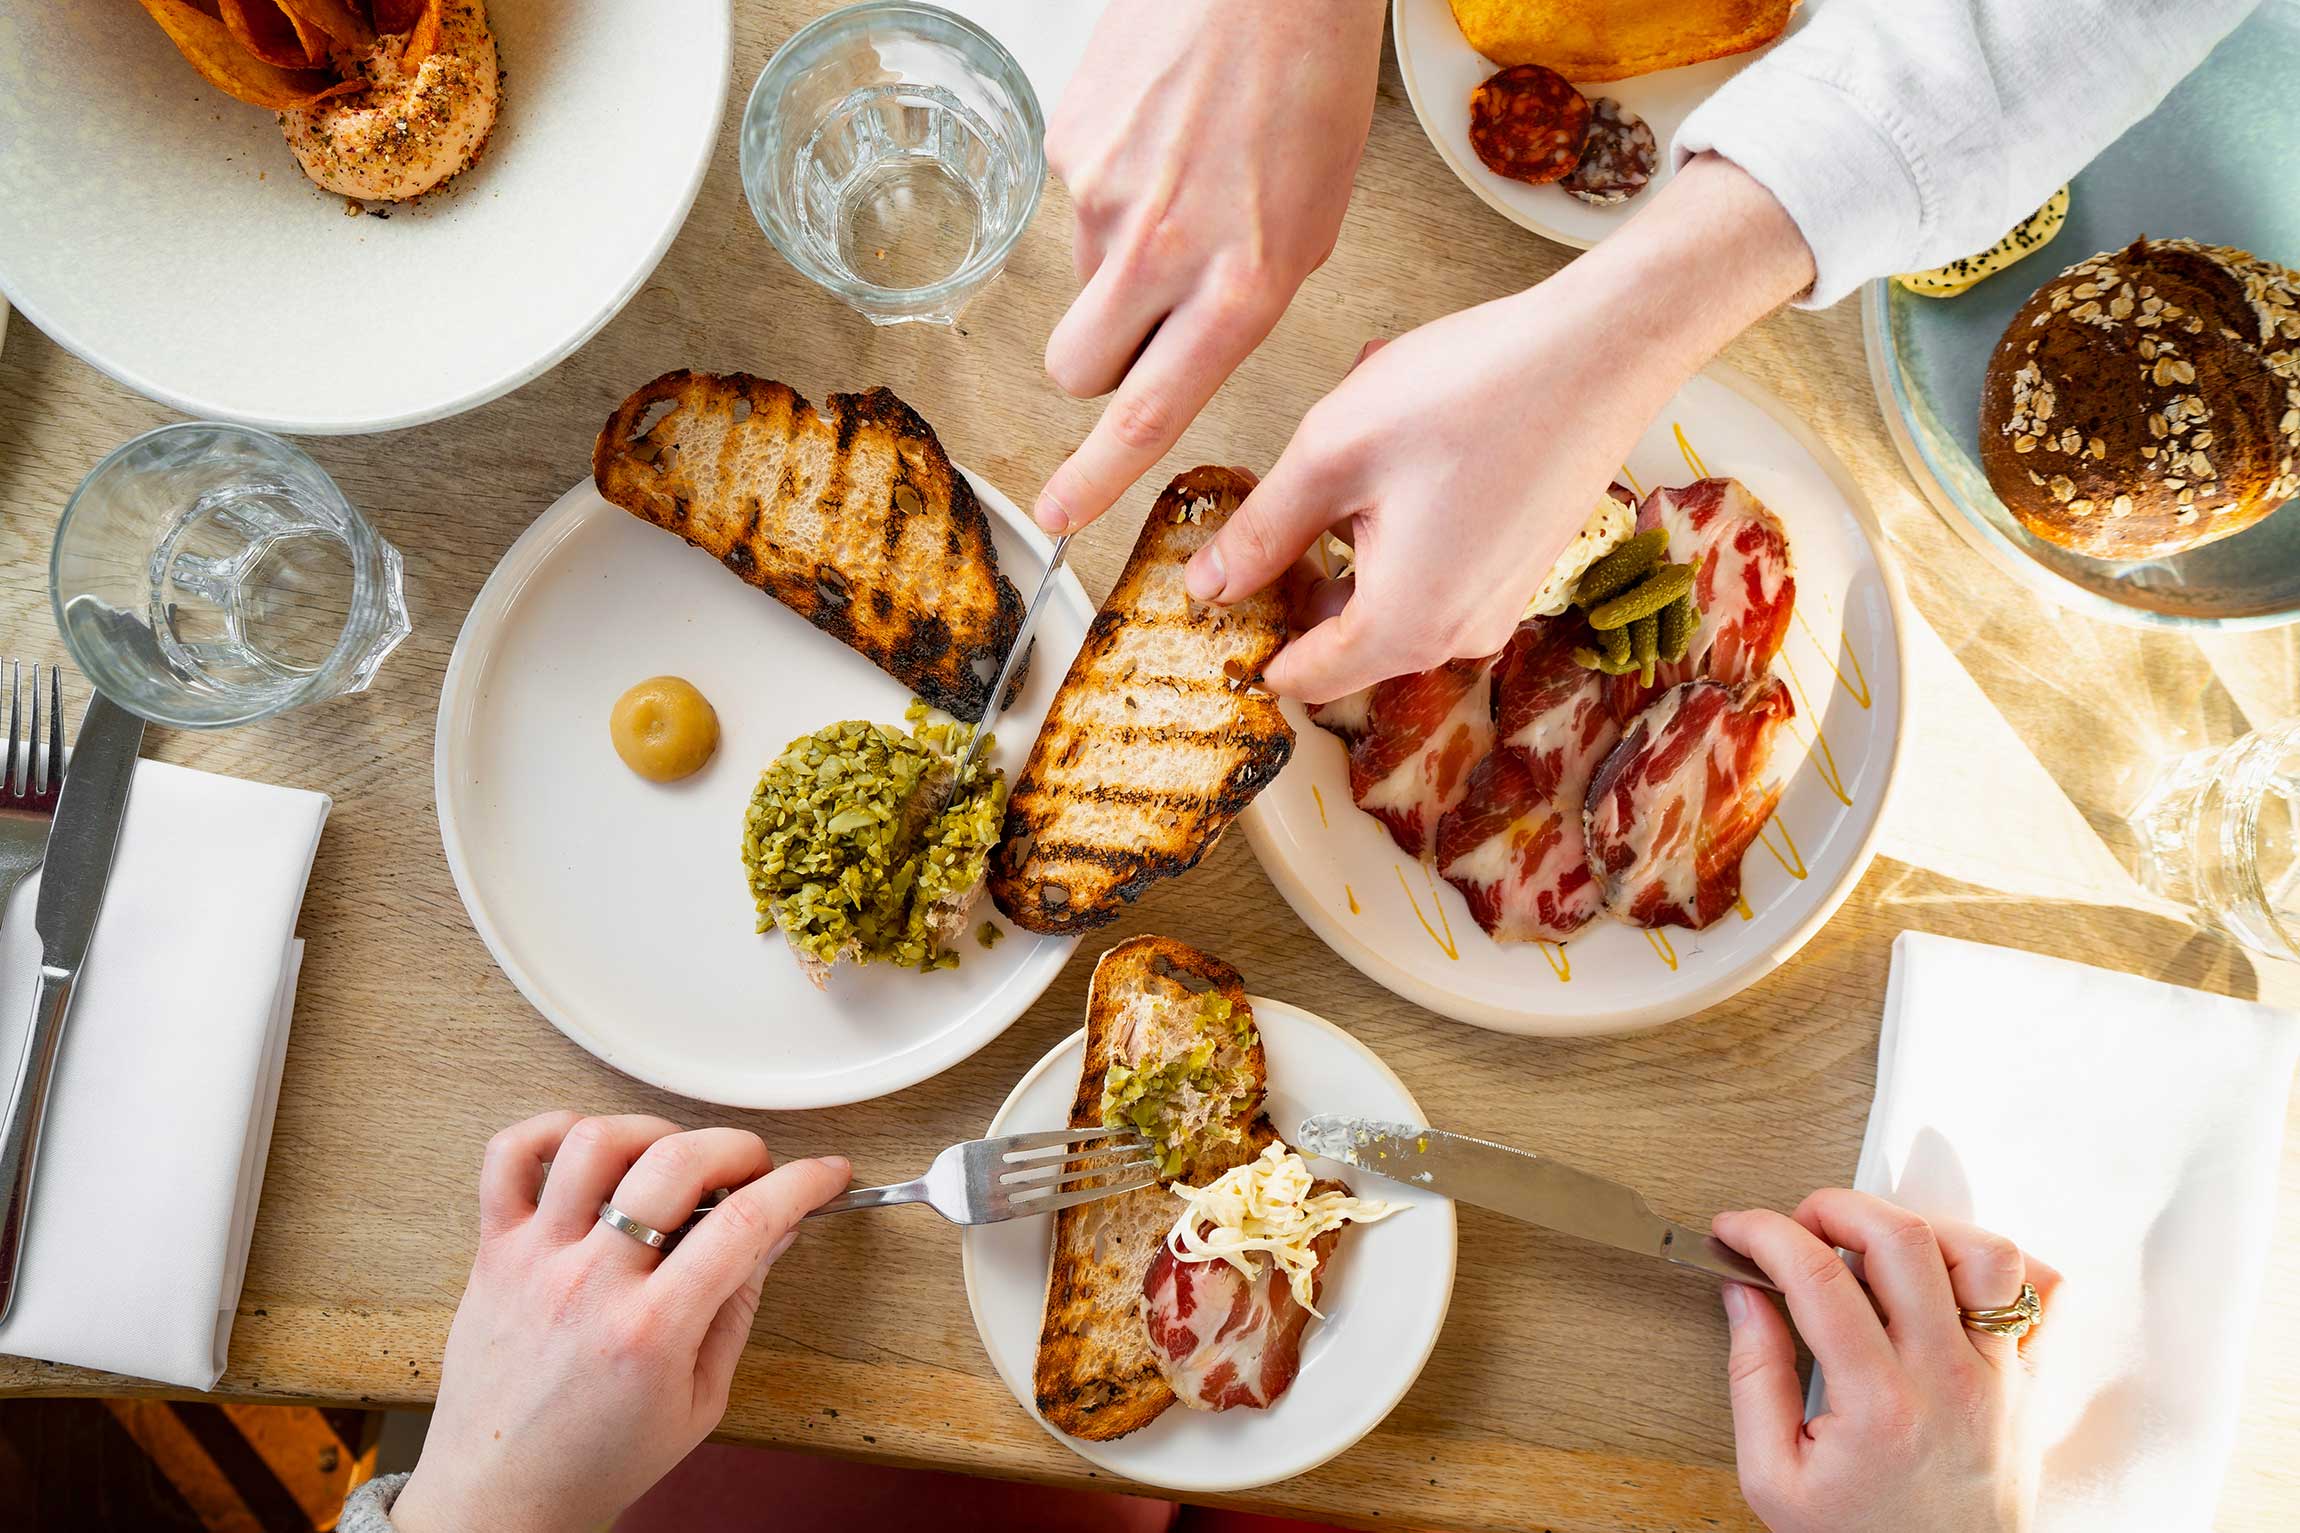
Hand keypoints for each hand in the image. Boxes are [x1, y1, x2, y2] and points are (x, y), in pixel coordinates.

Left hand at [389, 1113, 850, 1532]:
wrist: (503, 1496)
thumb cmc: (598, 1460)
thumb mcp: (700, 1399)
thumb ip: (738, 1306)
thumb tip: (777, 1231)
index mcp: (649, 1332)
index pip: (745, 1223)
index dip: (802, 1184)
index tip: (824, 1174)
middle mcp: (589, 1284)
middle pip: (675, 1162)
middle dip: (737, 1147)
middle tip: (753, 1168)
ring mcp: (535, 1260)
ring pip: (594, 1143)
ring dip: (652, 1132)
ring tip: (673, 1161)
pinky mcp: (495, 1251)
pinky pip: (508, 1156)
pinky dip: (552, 1130)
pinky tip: (592, 1151)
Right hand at [1032, 0, 1384, 534]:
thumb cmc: (1309, 88)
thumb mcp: (1310, 225)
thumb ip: (1243, 303)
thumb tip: (1185, 346)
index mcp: (1238, 285)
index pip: (1147, 415)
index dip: (1096, 478)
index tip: (1062, 515)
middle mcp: (1161, 251)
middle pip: (1078, 369)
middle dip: (1096, 366)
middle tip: (1137, 323)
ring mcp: (1102, 196)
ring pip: (1081, 279)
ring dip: (1117, 258)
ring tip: (1181, 182)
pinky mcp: (1067, 143)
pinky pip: (1073, 200)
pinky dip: (1112, 183)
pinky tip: (1162, 134)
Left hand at [1181, 153, 1816, 701]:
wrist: (1603, 350)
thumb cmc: (1473, 393)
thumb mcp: (1331, 454)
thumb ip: (1260, 532)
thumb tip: (1209, 587)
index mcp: (1402, 626)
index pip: (1300, 677)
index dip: (1252, 636)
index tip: (1221, 588)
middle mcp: (1457, 636)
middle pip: (1343, 637)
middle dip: (1305, 572)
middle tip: (1287, 490)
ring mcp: (1497, 605)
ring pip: (1388, 594)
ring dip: (1355, 534)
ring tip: (1361, 448)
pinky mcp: (1522, 568)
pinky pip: (1435, 567)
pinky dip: (1404, 520)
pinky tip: (1409, 448)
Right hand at [1712, 1190, 2061, 1532]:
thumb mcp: (1773, 1478)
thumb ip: (1753, 1378)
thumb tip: (1744, 1294)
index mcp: (1878, 1405)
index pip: (1818, 1277)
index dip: (1765, 1234)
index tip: (1738, 1231)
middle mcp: (1948, 1380)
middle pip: (1903, 1240)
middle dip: (1836, 1206)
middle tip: (1801, 1225)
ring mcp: (1997, 1377)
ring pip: (1985, 1254)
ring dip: (1922, 1228)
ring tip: (1877, 1249)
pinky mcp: (2028, 1383)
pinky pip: (2046, 1296)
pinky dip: (2004, 1266)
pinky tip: (1951, 1276)